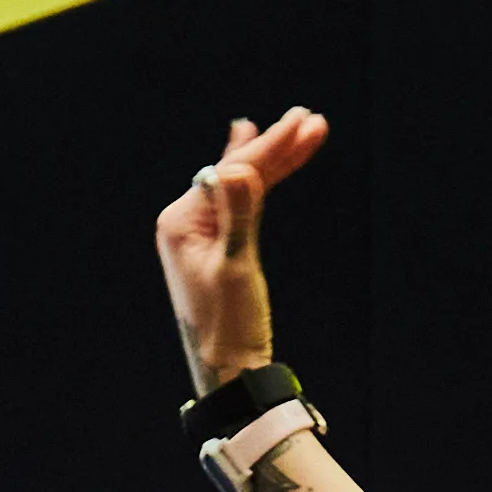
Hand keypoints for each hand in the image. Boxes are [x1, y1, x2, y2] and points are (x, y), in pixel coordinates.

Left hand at [158, 107, 324, 392]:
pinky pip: (242, 204)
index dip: (270, 147)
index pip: (232, 173)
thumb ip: (238, 216)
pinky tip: (260, 159)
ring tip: (306, 129)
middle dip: (275, 148)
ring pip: (243, 186)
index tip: (303, 123)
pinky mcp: (216, 246)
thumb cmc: (229, 327)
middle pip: (236, 173)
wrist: (228, 372)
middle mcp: (184, 221)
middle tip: (310, 119)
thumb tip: (236, 168)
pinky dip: (261, 183)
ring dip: (275, 161)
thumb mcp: (236, 269)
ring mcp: (199, 233)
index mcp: (180, 222)